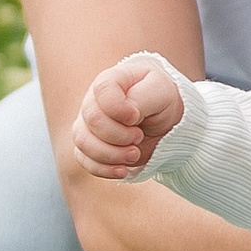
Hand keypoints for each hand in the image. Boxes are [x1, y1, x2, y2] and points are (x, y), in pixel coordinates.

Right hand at [72, 53, 184, 180]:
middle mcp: (94, 100)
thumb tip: (126, 115)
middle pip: (92, 120)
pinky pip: (84, 160)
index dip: (119, 108)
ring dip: (112, 155)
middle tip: (139, 136)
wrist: (166, 121)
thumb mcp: (162, 92)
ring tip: (135, 154)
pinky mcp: (89, 145)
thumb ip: (143, 98)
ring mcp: (88, 123)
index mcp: (112, 80)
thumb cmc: (163, 100)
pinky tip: (123, 170)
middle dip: (120, 135)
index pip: (103, 90)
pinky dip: (104, 169)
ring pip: (83, 142)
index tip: (137, 117)